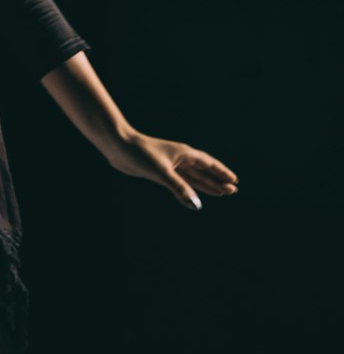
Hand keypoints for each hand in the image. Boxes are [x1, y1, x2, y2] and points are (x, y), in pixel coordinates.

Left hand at [107, 130, 238, 210]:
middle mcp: (180, 158)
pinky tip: (196, 195)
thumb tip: (196, 206)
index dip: (221, 172)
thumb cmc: (140, 154)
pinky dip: (191, 187)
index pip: (208, 163)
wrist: (118, 147)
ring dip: (207, 184)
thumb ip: (180, 189)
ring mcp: (170, 165)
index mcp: (184, 153)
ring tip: (221, 193)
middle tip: (233, 191)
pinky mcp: (160, 171)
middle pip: (203, 171)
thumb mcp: (162, 172)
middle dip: (217, 181)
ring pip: (193, 177)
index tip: (234, 180)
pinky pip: (182, 181)